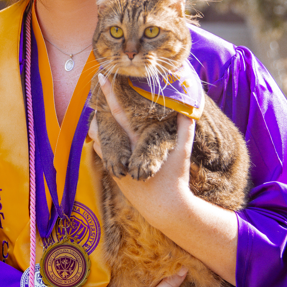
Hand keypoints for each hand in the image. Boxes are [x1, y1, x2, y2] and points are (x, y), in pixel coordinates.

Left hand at [89, 74, 194, 232]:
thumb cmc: (176, 179)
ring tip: (100, 115)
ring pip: (98, 139)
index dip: (110, 94)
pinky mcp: (116, 176)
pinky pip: (104, 155)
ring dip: (99, 127)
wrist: (165, 209)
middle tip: (96, 94)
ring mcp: (117, 164)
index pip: (119, 113)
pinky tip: (106, 137)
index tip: (102, 77)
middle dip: (97, 109)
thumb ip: (185, 130)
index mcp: (137, 141)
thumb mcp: (183, 153)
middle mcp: (123, 151)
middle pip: (102, 125)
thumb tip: (190, 111)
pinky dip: (103, 143)